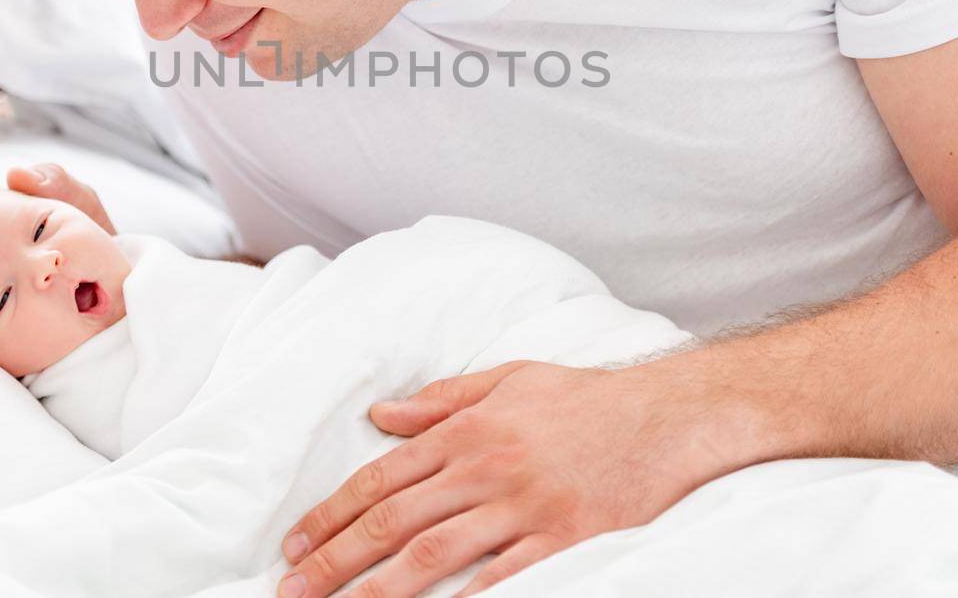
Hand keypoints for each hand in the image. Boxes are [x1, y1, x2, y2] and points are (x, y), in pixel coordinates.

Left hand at [277, 358, 769, 597]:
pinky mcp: (561, 539)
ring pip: (434, 554)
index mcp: (465, 430)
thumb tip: (380, 414)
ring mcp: (522, 506)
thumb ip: (440, 399)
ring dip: (378, 589)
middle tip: (292, 592)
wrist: (665, 414)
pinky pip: (502, 577)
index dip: (332, 515)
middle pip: (394, 522)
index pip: (380, 479)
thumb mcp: (507, 380)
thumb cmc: (583, 398)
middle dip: (335, 560)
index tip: (294, 546)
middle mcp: (484, 468)